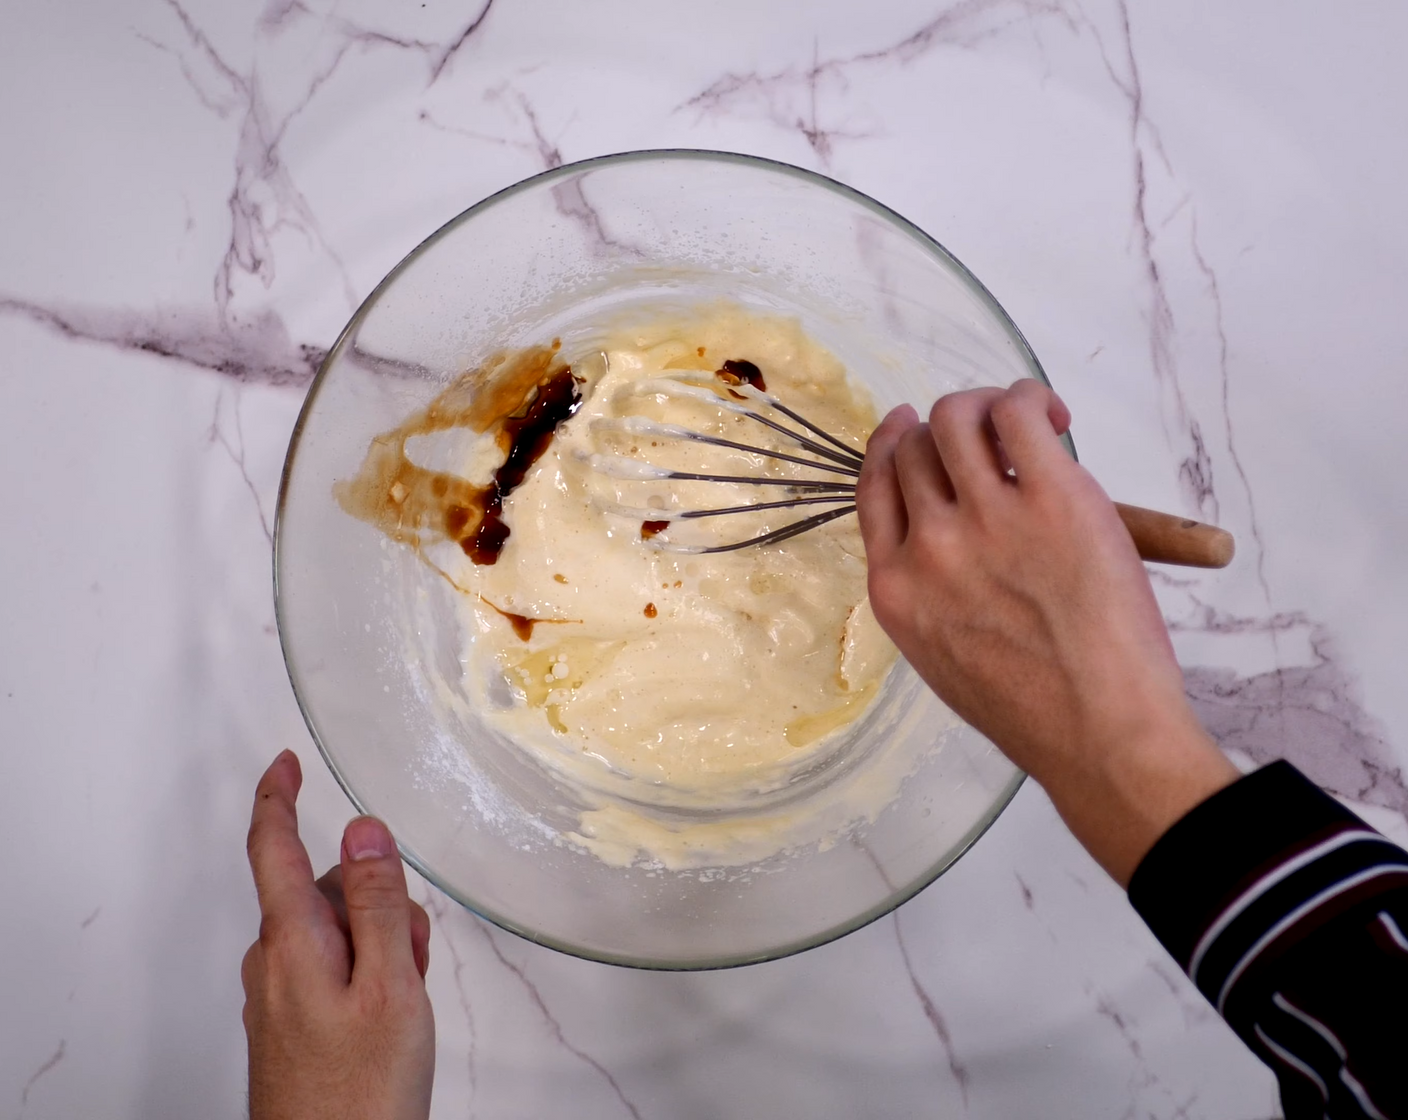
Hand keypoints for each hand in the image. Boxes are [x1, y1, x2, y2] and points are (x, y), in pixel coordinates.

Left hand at [242, 751, 434, 1119]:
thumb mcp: (389, 983)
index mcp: (291, 939)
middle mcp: (273, 960)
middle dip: (373, 900)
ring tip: (406, 1000)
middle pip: (321, 889)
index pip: (272, 846)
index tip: (288, 761)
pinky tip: (390, 1018)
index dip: (279, 796)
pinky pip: (331, 969)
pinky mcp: (290, 1023)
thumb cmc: (359, 1093)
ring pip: (334, 931)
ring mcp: (278, 995)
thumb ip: (375, 899)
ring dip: (378, 943)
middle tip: (413, 952)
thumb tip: (362, 829)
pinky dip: (366, 975)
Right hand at [856, 381, 1235, 883]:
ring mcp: (984, 518)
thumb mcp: (943, 657)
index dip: (889, 447)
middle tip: (988, 435)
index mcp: (895, 588)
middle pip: (913, 448)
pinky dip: (1030, 399)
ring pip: (957, 418)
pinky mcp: (1050, 496)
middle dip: (945, 431)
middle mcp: (926, 547)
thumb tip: (954, 534)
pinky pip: (1018, 413)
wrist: (1100, 735)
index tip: (906, 426)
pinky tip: (1053, 419)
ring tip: (1027, 422)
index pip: (873, 488)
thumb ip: (931, 593)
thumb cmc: (1035, 713)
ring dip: (986, 407)